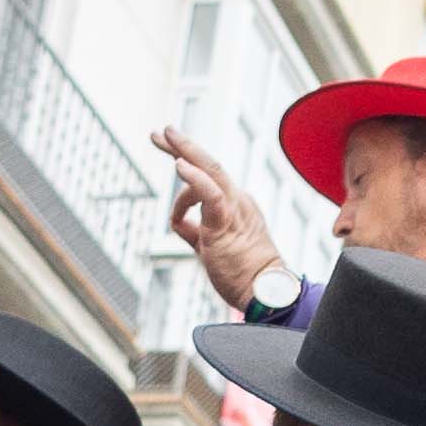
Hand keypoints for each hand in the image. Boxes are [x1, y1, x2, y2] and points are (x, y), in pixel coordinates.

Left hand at [153, 126, 279, 309]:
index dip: (187, 166)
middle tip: (160, 131)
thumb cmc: (242, 276)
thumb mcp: (210, 247)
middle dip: (183, 146)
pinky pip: (211, 194)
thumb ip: (194, 231)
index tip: (171, 156)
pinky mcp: (227, 223)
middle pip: (209, 165)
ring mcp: (234, 209)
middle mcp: (238, 201)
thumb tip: (179, 223)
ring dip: (185, 150)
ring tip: (162, 136)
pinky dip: (194, 178)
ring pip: (210, 170)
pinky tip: (179, 164)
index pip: (208, 179)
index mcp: (236, 206)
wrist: (265, 294)